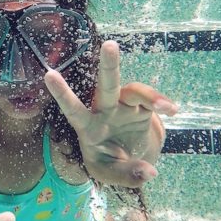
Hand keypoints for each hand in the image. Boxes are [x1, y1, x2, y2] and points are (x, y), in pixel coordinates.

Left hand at [44, 40, 177, 186]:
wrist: (130, 157)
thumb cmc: (111, 163)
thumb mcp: (113, 174)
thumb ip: (128, 175)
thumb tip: (150, 174)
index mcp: (87, 127)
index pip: (73, 109)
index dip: (62, 94)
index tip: (48, 74)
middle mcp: (104, 110)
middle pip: (105, 86)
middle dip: (108, 65)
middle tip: (110, 44)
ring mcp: (123, 106)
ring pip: (133, 90)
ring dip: (149, 94)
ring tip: (163, 106)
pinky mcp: (141, 106)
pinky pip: (151, 100)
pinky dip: (161, 103)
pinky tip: (171, 111)